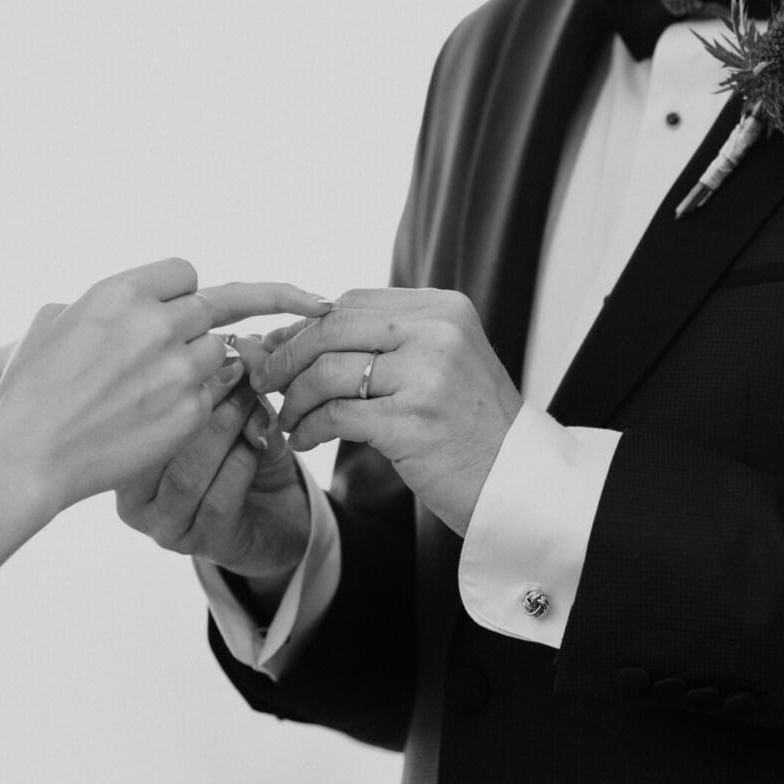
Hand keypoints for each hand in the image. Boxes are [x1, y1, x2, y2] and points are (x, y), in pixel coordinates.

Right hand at [0, 260, 328, 512]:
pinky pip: (214, 398)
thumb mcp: (54, 323)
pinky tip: (163, 421)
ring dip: (207, 368)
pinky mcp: (190, 412)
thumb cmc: (29, 390)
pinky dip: (201, 407)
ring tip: (165, 392)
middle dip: (235, 315)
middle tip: (299, 308)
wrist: (29, 454)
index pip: (185, 272)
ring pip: (223, 354)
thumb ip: (98, 304)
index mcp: (120, 292)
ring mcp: (177, 369)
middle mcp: (156, 323)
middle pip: (219, 305)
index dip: (181, 290)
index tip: (185, 304)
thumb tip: (119, 303)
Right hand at [115, 335, 310, 584]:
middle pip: (158, 445)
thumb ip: (230, 379)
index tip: (211, 352)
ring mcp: (165, 526)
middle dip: (202, 403)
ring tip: (250, 402)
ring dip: (224, 432)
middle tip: (237, 374)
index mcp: (123, 460)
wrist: (277, 514)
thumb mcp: (232, 410)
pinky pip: (219, 501)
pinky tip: (258, 442)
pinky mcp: (202, 545)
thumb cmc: (240, 456)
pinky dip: (242, 464)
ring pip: (187, 475)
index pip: (134, 419)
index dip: (175, 381)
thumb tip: (244, 341)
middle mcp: (134, 499)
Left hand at [254, 289, 520, 537]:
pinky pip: (335, 415)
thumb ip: (377, 341)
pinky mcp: (412, 423)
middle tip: (267, 382)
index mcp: (444, 309)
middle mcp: (438, 333)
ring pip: (327, 372)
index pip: (352, 301)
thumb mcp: (435, 363)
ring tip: (287, 417)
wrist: (516, 482)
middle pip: (333, 328)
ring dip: (295, 398)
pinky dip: (308, 428)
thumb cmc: (467, 424)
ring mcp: (428, 377)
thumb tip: (288, 333)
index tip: (278, 349)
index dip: (306, 324)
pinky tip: (302, 439)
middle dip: (288, 356)